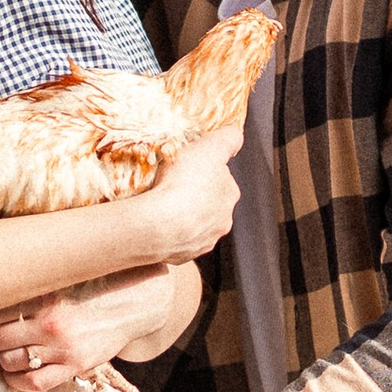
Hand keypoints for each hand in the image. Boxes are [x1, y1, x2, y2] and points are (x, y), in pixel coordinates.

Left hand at [0, 266, 178, 391]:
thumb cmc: (93, 288)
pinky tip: (16, 372)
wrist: (135, 303)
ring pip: (9, 362)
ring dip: (1, 358)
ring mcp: (63, 349)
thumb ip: (29, 285)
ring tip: (5, 350)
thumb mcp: (61, 279)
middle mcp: (51, 325)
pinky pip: (33, 383)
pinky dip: (17, 380)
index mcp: (44, 297)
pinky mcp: (75, 367)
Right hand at [136, 125, 243, 265]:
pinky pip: (175, 241)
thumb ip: (228, 139)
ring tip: (159, 204)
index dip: (204, 170)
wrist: (157, 225)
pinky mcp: (181, 256)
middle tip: (171, 185)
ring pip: (192, 224)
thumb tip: (236, 135)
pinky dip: (167, 233)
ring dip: (180, 215)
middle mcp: (222, 222)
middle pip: (208, 203)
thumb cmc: (183, 183)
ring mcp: (201, 242)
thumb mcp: (209, 147)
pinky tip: (154, 223)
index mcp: (230, 195)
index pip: (221, 178)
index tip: (187, 167)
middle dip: (193, 195)